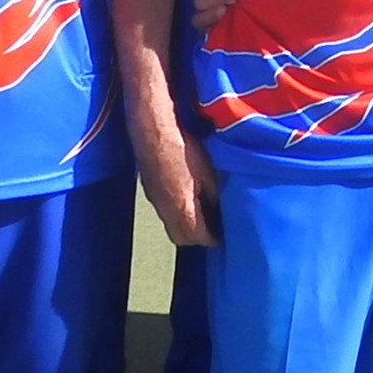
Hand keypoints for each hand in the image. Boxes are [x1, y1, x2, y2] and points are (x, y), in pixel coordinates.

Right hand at [130, 117, 220, 247]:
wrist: (152, 133)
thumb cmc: (182, 149)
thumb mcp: (208, 173)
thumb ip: (212, 196)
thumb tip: (217, 208)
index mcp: (182, 208)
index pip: (198, 237)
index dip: (211, 239)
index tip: (221, 237)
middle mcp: (166, 211)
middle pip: (181, 238)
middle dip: (197, 238)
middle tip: (212, 230)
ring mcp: (155, 202)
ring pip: (171, 226)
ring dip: (186, 226)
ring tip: (201, 217)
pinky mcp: (150, 191)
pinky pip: (164, 212)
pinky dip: (176, 214)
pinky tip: (186, 201)